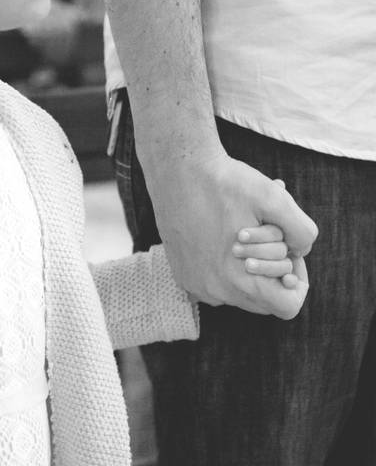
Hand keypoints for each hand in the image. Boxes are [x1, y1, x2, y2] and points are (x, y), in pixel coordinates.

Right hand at [149, 154, 316, 318]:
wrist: (176, 172)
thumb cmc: (227, 184)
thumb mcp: (276, 200)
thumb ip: (303, 232)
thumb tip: (300, 253)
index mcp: (240, 281)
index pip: (287, 306)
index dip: (296, 279)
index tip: (288, 252)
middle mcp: (216, 292)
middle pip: (263, 301)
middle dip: (272, 273)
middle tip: (266, 237)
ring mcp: (196, 286)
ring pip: (238, 292)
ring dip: (248, 269)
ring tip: (242, 231)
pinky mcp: (182, 275)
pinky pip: (215, 284)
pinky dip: (224, 266)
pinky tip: (220, 235)